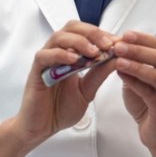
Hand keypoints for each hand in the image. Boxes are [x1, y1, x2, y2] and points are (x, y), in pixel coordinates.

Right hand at [14, 20, 115, 147]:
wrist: (41, 129)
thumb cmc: (62, 109)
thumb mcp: (89, 89)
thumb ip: (100, 73)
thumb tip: (118, 57)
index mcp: (72, 54)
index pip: (87, 33)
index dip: (103, 34)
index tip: (119, 42)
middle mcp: (58, 53)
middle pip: (72, 27)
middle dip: (93, 32)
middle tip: (108, 44)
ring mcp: (46, 61)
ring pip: (59, 37)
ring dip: (79, 41)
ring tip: (94, 52)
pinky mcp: (35, 72)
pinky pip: (44, 56)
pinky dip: (60, 54)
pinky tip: (74, 61)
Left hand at [113, 30, 155, 150]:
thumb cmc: (148, 103)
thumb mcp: (141, 79)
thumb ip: (135, 64)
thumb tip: (119, 45)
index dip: (144, 39)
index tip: (126, 34)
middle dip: (138, 50)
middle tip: (119, 46)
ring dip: (136, 65)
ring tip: (118, 60)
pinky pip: (150, 93)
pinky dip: (135, 82)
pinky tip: (121, 76)